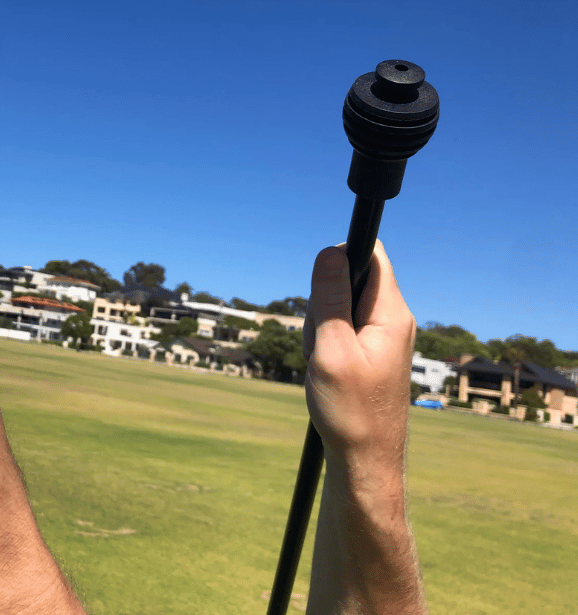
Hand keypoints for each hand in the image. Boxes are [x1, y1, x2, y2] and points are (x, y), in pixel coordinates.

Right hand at [303, 241, 427, 614]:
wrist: (366, 462)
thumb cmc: (351, 412)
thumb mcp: (331, 349)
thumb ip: (330, 298)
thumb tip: (331, 251)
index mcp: (391, 313)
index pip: (371, 255)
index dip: (341, 257)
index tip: (321, 289)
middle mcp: (393, 320)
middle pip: (350, 279)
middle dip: (323, 301)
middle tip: (321, 340)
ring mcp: (383, 337)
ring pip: (340, 307)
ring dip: (321, 327)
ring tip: (323, 362)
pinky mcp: (371, 352)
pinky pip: (340, 330)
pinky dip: (324, 344)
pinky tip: (325, 371)